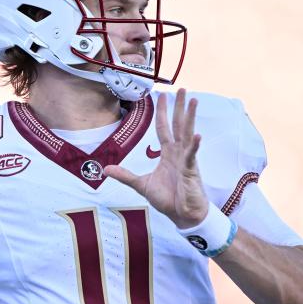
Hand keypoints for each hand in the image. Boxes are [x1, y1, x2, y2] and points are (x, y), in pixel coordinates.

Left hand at [104, 88, 208, 228]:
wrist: (182, 215)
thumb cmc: (168, 200)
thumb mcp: (141, 185)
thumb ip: (124, 176)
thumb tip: (105, 169)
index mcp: (168, 154)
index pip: (164, 128)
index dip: (162, 112)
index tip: (161, 95)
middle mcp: (178, 152)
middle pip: (178, 124)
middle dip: (179, 106)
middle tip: (181, 88)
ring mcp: (186, 160)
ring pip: (188, 133)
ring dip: (190, 116)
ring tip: (192, 100)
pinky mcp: (192, 171)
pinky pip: (192, 155)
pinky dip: (194, 145)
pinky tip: (197, 134)